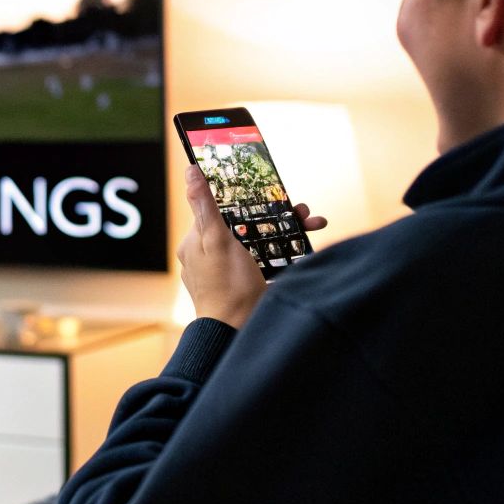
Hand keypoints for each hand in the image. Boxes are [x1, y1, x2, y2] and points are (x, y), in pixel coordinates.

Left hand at [176, 164, 327, 328]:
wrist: (240, 333)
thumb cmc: (227, 287)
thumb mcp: (217, 240)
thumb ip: (205, 207)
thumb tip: (190, 171)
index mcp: (196, 242)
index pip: (219, 208)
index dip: (244, 196)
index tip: (270, 189)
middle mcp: (211, 255)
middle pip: (244, 223)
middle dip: (275, 213)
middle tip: (301, 210)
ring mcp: (231, 270)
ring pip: (261, 239)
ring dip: (289, 229)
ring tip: (314, 222)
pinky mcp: (250, 283)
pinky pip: (270, 259)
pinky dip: (290, 251)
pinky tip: (311, 244)